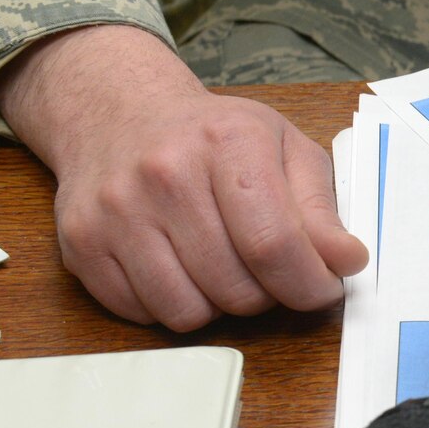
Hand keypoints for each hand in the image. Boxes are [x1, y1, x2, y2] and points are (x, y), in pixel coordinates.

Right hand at [0, 25, 367, 329]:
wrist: (118, 112)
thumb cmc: (211, 137)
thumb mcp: (283, 150)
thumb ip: (320, 210)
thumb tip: (347, 262)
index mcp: (228, 141)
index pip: (275, 245)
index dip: (309, 285)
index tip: (321, 288)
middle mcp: (166, 172)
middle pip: (236, 288)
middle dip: (265, 294)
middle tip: (262, 268)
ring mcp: (117, 209)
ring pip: (189, 313)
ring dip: (216, 305)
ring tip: (218, 266)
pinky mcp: (81, 242)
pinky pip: (143, 315)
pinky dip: (170, 305)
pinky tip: (177, 267)